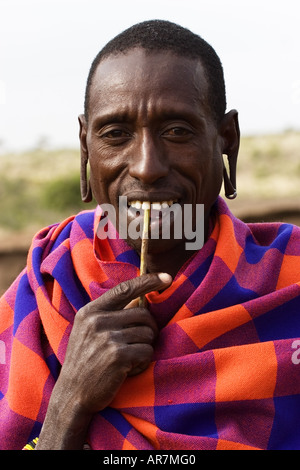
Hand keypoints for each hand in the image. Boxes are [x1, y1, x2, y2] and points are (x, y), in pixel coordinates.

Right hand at [36, 272, 171, 448]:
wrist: (72, 394)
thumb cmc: (85, 360)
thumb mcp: (88, 330)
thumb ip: (110, 313)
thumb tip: (139, 298)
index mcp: (90, 311)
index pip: (124, 289)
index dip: (148, 281)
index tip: (167, 277)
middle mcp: (98, 321)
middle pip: (143, 314)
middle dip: (148, 329)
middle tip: (139, 343)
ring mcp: (107, 338)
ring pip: (148, 333)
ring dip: (144, 347)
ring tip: (128, 358)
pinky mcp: (118, 356)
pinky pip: (147, 351)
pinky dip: (143, 362)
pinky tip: (129, 369)